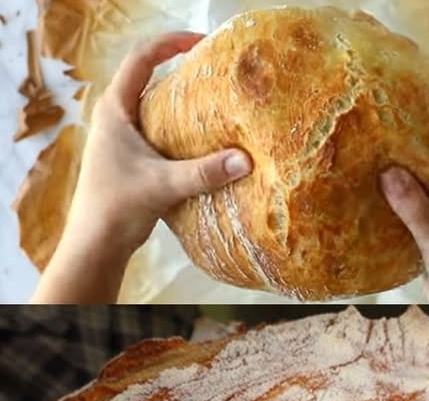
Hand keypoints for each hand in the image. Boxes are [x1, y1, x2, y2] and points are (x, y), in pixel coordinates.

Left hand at [32, 31, 252, 303]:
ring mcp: (124, 141)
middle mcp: (117, 119)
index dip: (170, 44)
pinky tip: (203, 145)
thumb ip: (204, 172)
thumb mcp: (163, 185)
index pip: (141, 60)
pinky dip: (181, 132)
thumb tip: (247, 161)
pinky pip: (160, 135)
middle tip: (215, 75)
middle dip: (181, 73)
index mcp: (115, 110)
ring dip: (182, 106)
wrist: (96, 244)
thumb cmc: (117, 207)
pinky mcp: (132, 161)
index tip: (202, 42)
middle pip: (149, 81)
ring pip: (155, 110)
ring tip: (215, 107)